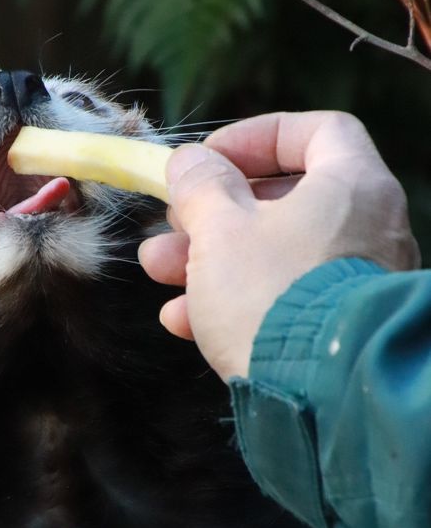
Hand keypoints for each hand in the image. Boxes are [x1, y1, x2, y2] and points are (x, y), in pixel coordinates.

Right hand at [138, 111, 419, 380]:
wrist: (318, 396)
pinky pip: (284, 299)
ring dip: (211, 257)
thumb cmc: (271, 293)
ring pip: (276, 253)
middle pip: (284, 200)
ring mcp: (356, 282)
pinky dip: (234, 300)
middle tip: (171, 223)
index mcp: (353, 186)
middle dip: (214, 211)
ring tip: (159, 270)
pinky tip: (184, 320)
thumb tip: (190, 162)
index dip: (257, 137)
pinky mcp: (337, 329)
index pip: (317, 132)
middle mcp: (368, 230)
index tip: (210, 159)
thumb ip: (200, 185)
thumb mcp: (220, 228)